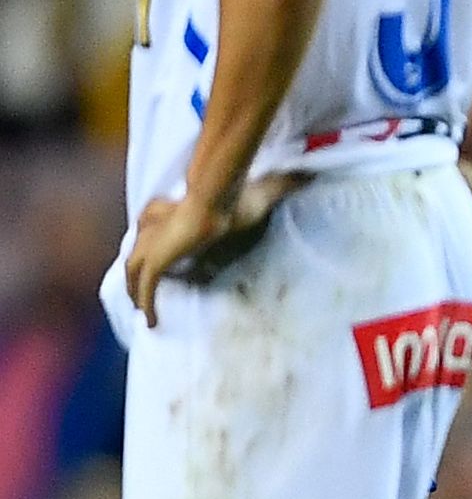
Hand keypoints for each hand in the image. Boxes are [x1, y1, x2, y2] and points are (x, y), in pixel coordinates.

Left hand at [123, 172, 300, 324]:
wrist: (217, 201)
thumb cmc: (236, 197)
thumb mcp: (261, 193)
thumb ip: (283, 184)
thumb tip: (311, 176)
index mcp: (178, 211)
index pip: (157, 226)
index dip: (157, 241)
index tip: (164, 259)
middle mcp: (158, 228)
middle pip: (138, 252)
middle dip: (136, 271)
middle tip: (141, 291)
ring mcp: (152, 246)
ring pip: (133, 273)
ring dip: (135, 291)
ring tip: (142, 311)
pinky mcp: (154, 262)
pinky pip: (145, 288)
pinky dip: (147, 306)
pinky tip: (152, 322)